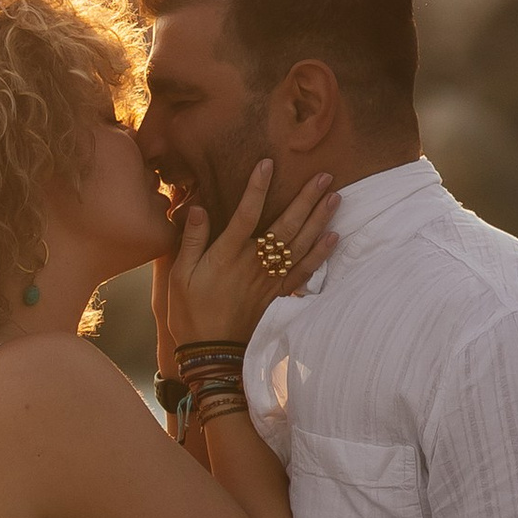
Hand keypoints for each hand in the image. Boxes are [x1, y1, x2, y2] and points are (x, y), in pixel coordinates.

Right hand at [170, 160, 335, 353]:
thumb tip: (197, 207)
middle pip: (285, 225)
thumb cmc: (191, 313)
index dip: (257, 187)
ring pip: (300, 244)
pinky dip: (320, 254)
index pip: (246, 213)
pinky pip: (304, 271)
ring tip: (336, 196)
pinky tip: (334, 237)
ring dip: (319, 219)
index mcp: (227, 254)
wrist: (211, 354)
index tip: (268, 163)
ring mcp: (270, 279)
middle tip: (325, 175)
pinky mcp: (278, 294)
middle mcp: (254, 263)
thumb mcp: (180, 275)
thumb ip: (192, 240)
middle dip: (306, 198)